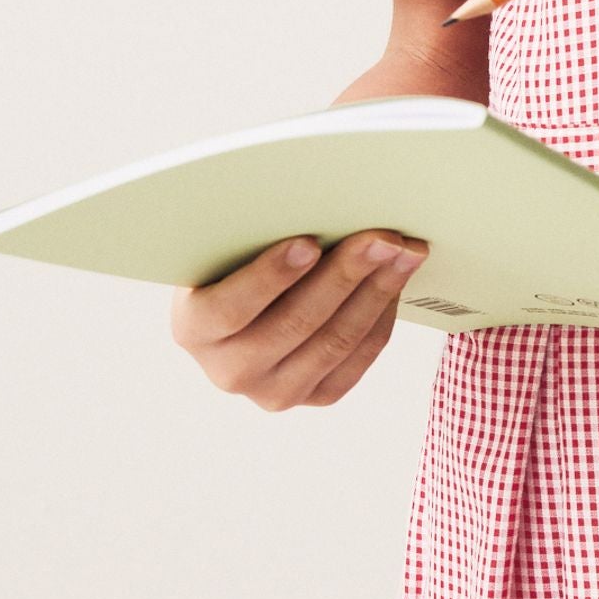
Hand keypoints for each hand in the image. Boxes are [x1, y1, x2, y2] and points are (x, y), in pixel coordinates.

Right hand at [170, 229, 428, 410]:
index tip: (308, 242)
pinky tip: (396, 281)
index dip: (270, 275)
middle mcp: (229, 371)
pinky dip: (382, 315)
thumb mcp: (228, 247)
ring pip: (335, 341)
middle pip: (295, 323)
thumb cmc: (235, 261)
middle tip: (381, 237)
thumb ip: (257, 233)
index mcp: (194, 328)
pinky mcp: (316, 396)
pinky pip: (358, 357)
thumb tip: (320, 202)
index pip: (231, 308)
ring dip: (377, 291)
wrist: (244, 309)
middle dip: (345, 274)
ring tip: (404, 253)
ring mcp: (274, 391)